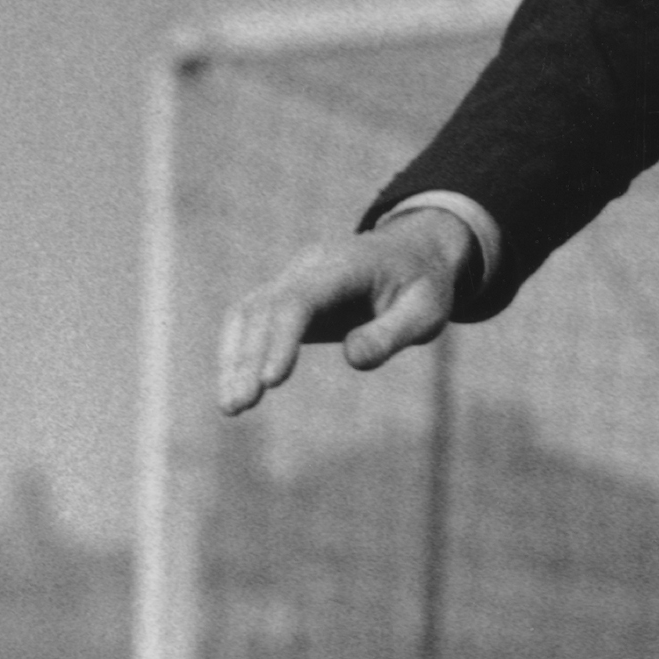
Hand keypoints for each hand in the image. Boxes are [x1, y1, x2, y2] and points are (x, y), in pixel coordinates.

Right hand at [216, 210, 470, 414]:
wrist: (413, 251)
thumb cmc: (424, 284)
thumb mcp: (427, 311)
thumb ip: (393, 334)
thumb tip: (354, 360)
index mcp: (344, 265)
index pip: (299, 302)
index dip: (281, 341)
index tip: (271, 382)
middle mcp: (308, 266)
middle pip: (263, 309)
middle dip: (246, 359)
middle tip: (237, 407)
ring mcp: (292, 277)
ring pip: (247, 313)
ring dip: (233, 359)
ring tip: (231, 407)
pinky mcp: (286, 295)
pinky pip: (251, 320)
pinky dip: (238, 351)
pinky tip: (234, 386)